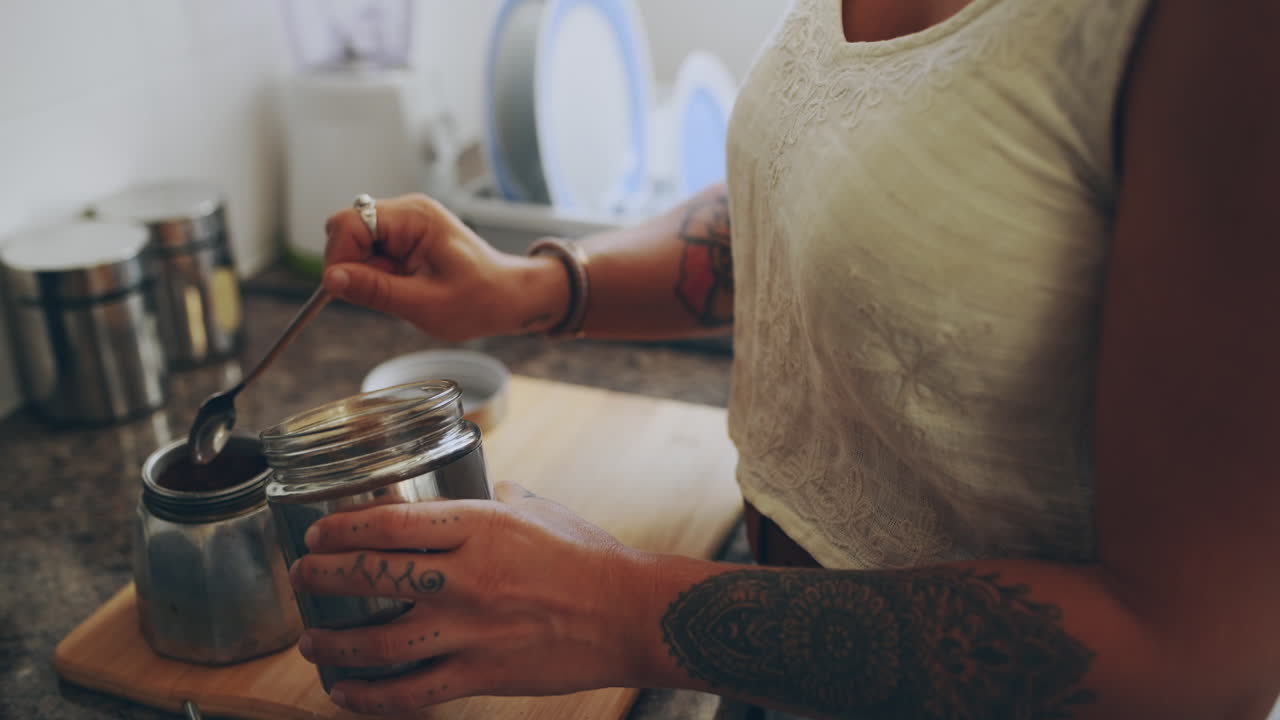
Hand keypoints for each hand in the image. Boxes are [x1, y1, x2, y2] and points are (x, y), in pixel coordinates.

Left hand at [288, 482, 657, 714]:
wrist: (629, 614)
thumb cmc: (590, 558)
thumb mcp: (542, 511)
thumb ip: (505, 500)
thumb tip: (492, 489)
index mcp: (479, 526)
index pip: (389, 523)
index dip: (341, 528)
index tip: (318, 533)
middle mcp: (466, 576)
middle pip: (371, 575)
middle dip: (322, 577)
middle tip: (302, 576)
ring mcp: (469, 629)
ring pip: (378, 640)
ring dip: (333, 642)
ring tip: (310, 639)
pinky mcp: (479, 673)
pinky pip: (410, 692)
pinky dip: (369, 697)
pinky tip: (345, 692)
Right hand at [323, 194, 567, 340]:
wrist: (511, 298)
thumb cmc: (481, 300)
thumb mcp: (427, 304)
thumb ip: (376, 291)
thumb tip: (330, 280)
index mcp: (415, 217)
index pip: (349, 222)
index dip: (339, 257)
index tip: (348, 290)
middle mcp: (407, 212)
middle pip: (347, 230)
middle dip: (353, 266)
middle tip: (385, 293)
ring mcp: (405, 225)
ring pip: (356, 245)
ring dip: (367, 274)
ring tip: (402, 290)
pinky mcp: (404, 240)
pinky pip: (371, 255)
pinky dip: (377, 276)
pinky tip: (403, 287)